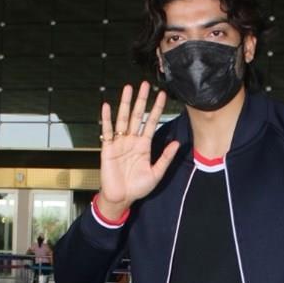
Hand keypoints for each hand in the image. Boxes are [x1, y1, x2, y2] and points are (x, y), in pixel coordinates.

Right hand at [96, 81, 179, 218]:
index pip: (151, 122)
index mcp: (144, 146)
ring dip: (125, 103)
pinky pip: (107, 131)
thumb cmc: (137, 188)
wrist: (121, 198)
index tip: (162, 95)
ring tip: (128, 88)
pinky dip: (107, 118)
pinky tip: (107, 106)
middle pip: (137, 116)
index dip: (157, 109)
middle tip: (145, 84)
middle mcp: (132, 141)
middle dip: (141, 100)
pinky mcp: (108, 148)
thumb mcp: (156, 173)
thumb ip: (165, 158)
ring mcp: (119, 143)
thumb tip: (176, 144)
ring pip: (123, 119)